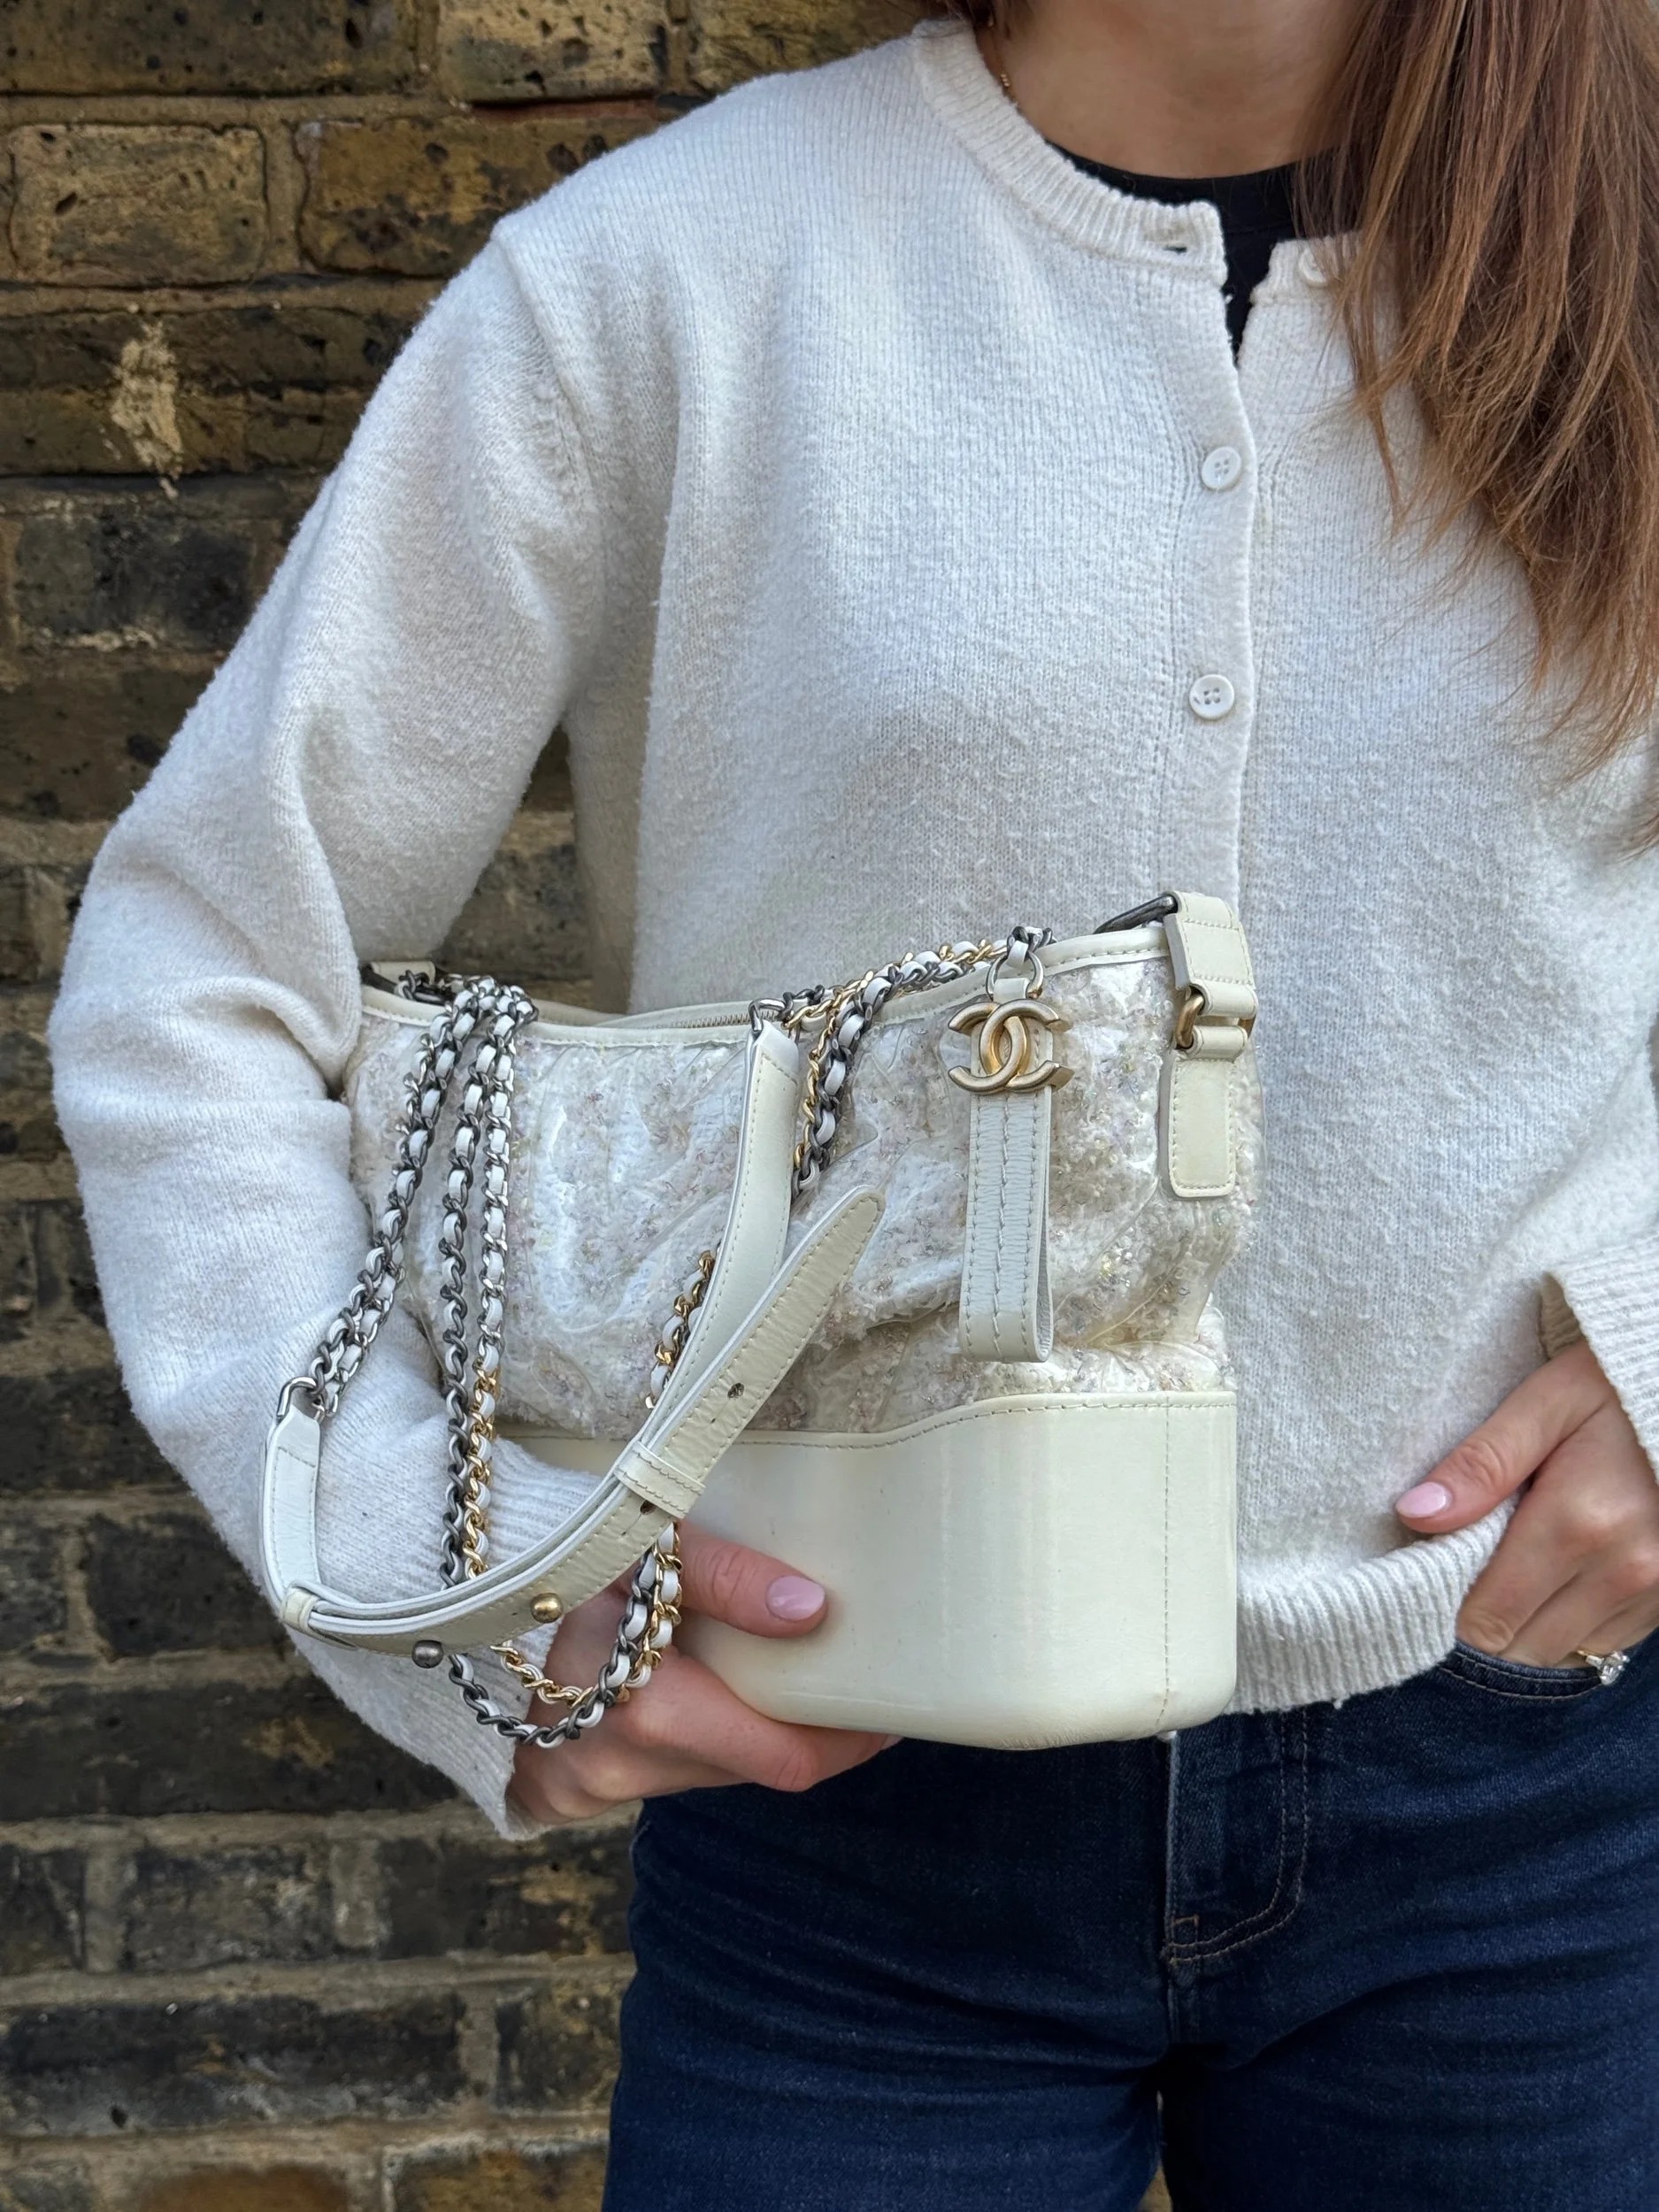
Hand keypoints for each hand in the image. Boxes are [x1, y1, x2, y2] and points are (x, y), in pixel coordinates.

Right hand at [508, 1523, 895, 1825]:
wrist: (470, 1605)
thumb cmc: (568, 1564)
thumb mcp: (647, 1546)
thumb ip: (729, 1577)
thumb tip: (813, 1611)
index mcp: (646, 1708)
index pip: (783, 1757)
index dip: (848, 1740)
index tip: (893, 1706)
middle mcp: (627, 1762)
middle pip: (762, 1768)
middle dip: (815, 1733)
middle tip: (860, 1689)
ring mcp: (604, 1784)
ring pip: (723, 1771)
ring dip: (763, 1732)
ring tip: (800, 1678)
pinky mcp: (591, 1789)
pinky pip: (682, 1771)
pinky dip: (716, 1735)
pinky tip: (727, 1691)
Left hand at [1395, 1341, 1658, 1665]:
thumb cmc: (1614, 1393)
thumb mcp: (1545, 1405)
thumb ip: (1482, 1463)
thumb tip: (1414, 1513)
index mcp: (1578, 1523)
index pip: (1485, 1618)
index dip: (1447, 1602)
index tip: (1433, 1567)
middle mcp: (1622, 1572)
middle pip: (1518, 1647)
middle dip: (1483, 1616)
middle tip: (1468, 1563)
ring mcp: (1654, 1593)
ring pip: (1560, 1652)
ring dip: (1528, 1624)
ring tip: (1518, 1564)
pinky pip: (1602, 1644)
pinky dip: (1570, 1622)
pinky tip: (1561, 1575)